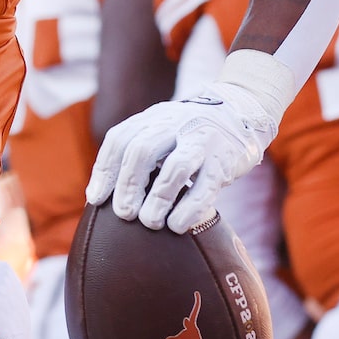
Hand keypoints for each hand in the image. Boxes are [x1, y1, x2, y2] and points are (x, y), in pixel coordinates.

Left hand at [86, 50, 298, 233]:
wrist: (242, 112)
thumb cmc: (190, 134)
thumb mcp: (161, 131)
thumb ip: (136, 152)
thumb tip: (98, 195)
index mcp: (154, 118)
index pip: (120, 139)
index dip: (105, 171)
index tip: (96, 199)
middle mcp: (176, 125)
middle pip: (142, 151)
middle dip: (128, 186)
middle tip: (124, 214)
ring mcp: (202, 140)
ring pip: (175, 168)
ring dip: (158, 199)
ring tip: (149, 222)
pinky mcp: (225, 160)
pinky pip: (206, 187)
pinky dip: (188, 210)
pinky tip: (177, 226)